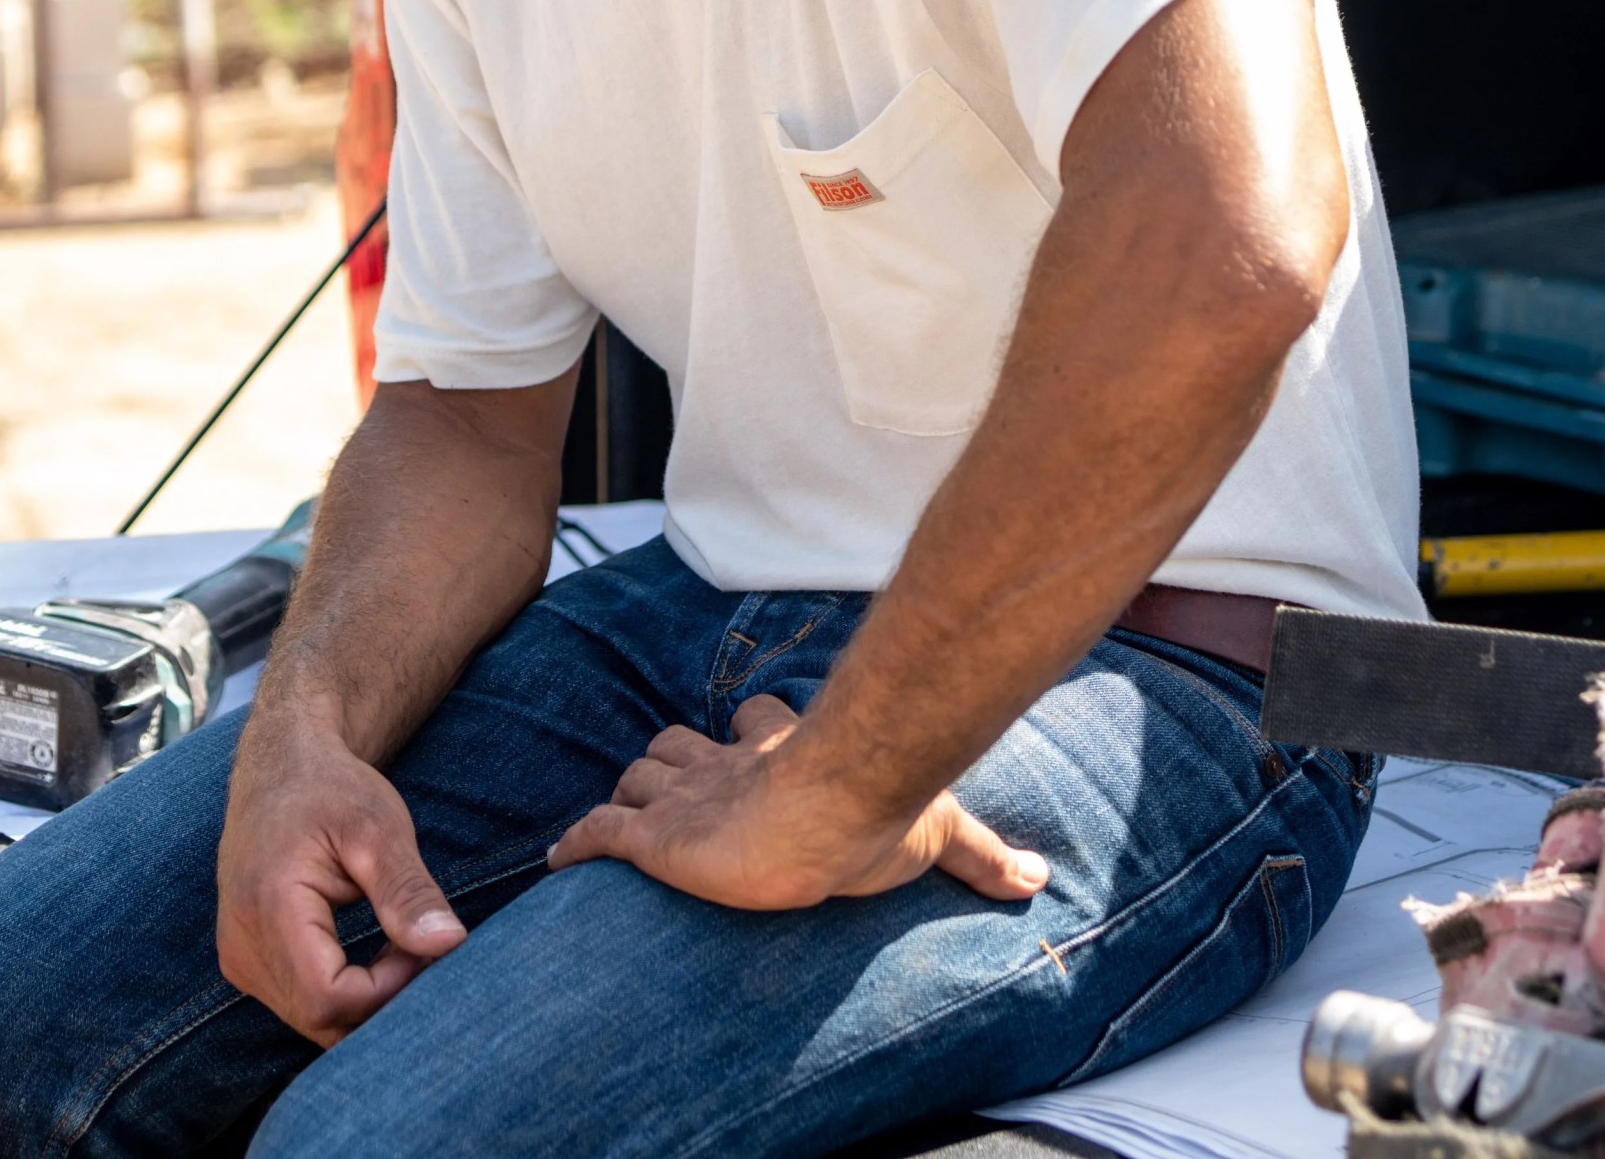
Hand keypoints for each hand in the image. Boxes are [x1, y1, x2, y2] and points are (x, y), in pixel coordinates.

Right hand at [216, 708, 466, 1046]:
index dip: (387, 988)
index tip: (423, 945)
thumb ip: (407, 891)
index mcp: (268, 910)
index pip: (329, 998)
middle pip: (320, 1019)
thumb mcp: (378, 828)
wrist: (279, 770)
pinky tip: (377, 956)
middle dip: (383, 1001)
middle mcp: (242, 949)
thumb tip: (451, 944)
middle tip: (424, 949)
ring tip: (402, 946)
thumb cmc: (330, 791)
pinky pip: (302, 1005)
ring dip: (367, 1000)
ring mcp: (239, 963)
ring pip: (313, 1021)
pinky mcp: (247, 966)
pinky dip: (346, 994)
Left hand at [545, 694, 1047, 911]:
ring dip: (629, 794)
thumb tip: (1045, 882)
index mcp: (785, 752)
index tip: (743, 739)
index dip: (746, 730)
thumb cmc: (878, 808)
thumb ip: (985, 857)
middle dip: (671, 762)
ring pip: (639, 774)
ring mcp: (688, 797)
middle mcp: (729, 765)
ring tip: (623, 820)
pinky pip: (599, 834)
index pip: (755, 721)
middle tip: (668, 790)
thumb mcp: (942, 831)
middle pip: (681, 744)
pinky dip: (575, 846)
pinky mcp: (655, 836)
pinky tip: (559, 861)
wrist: (831, 806)